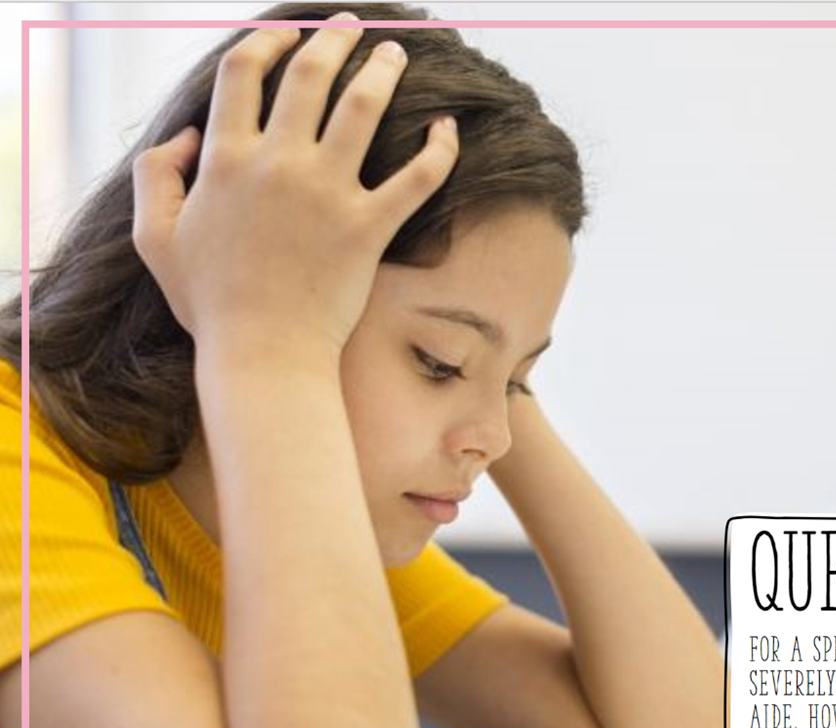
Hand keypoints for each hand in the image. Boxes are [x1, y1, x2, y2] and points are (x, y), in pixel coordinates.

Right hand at [130, 13, 457, 356]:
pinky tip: (447, 127)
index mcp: (224, 160)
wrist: (260, 353)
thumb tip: (188, 136)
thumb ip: (157, 176)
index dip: (267, 42)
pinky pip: (417, 178)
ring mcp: (326, 193)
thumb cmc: (208, 302)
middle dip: (334, 39)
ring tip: (396, 54)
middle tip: (354, 26)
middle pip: (309, 75)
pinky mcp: (369, 227)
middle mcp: (277, 164)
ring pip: (363, 107)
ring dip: (383, 70)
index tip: (287, 35)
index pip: (244, 73)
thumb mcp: (154, 237)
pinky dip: (439, 149)